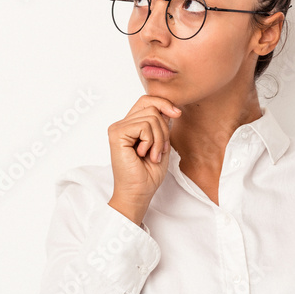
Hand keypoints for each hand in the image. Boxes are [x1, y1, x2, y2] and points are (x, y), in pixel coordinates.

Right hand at [106, 95, 181, 224]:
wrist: (138, 193)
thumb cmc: (148, 174)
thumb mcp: (161, 144)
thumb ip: (162, 125)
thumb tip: (169, 108)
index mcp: (130, 125)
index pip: (146, 101)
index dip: (163, 103)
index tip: (177, 114)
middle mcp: (121, 124)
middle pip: (152, 107)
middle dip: (164, 130)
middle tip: (160, 151)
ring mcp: (117, 128)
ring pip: (151, 117)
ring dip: (159, 139)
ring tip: (152, 155)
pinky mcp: (117, 134)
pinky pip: (144, 126)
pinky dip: (151, 142)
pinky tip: (143, 154)